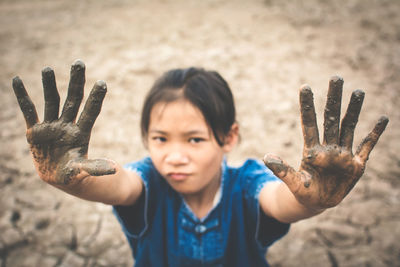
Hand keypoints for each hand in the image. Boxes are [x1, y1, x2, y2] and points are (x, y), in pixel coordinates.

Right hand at [12, 60, 115, 185]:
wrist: (56, 177)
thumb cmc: (73, 173)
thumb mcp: (83, 170)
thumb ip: (95, 167)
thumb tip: (114, 169)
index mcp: (81, 133)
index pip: (90, 111)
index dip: (96, 98)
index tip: (102, 83)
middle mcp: (67, 125)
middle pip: (73, 100)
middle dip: (76, 82)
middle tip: (79, 63)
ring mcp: (51, 126)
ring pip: (51, 101)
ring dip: (49, 85)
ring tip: (48, 69)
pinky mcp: (35, 131)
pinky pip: (28, 111)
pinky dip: (22, 97)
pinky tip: (17, 80)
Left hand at [263, 76, 387, 210]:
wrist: (318, 203)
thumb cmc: (303, 191)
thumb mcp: (293, 182)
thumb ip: (282, 170)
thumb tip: (265, 157)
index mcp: (312, 151)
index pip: (309, 124)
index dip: (307, 106)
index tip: (304, 86)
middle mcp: (328, 148)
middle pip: (331, 118)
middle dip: (334, 99)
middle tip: (336, 77)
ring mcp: (343, 154)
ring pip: (348, 127)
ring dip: (353, 109)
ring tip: (358, 91)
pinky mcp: (356, 165)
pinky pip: (367, 146)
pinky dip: (375, 134)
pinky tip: (382, 118)